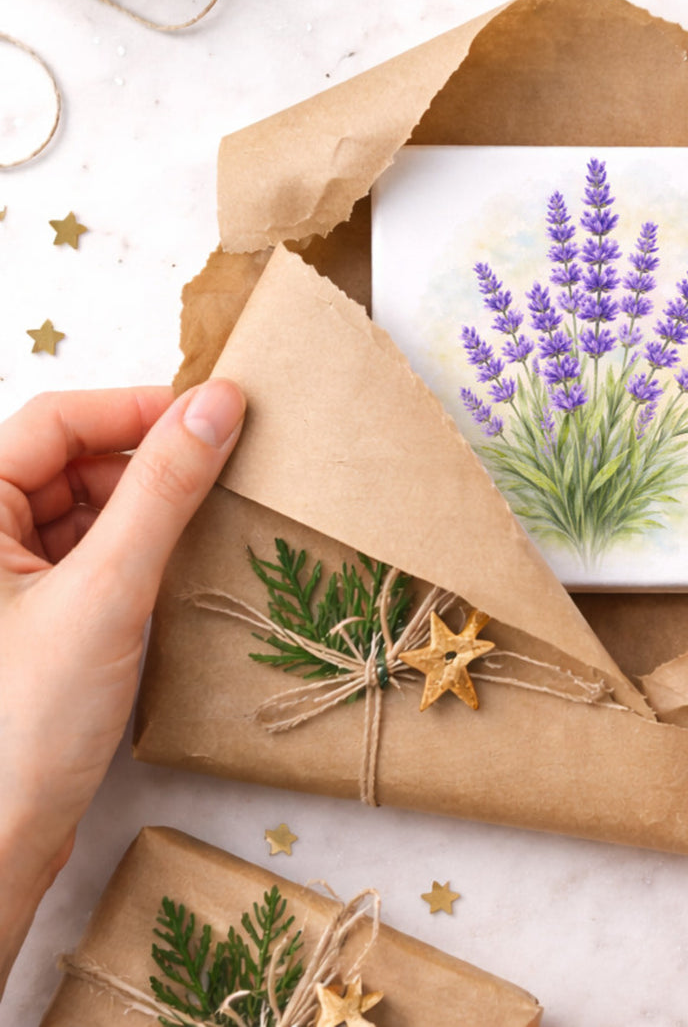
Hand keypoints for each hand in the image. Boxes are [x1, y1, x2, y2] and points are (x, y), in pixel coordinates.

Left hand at [0, 382, 244, 994]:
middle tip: (226, 464)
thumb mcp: (107, 590)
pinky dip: (138, 548)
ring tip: (212, 514)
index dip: (136, 408)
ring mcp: (6, 580)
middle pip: (70, 460)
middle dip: (147, 458)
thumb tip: (218, 404)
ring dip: (148, 504)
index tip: (217, 413)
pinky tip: (181, 562)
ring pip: (85, 507)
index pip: (55, 421)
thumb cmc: (23, 723)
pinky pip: (92, 553)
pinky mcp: (34, 617)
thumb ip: (164, 489)